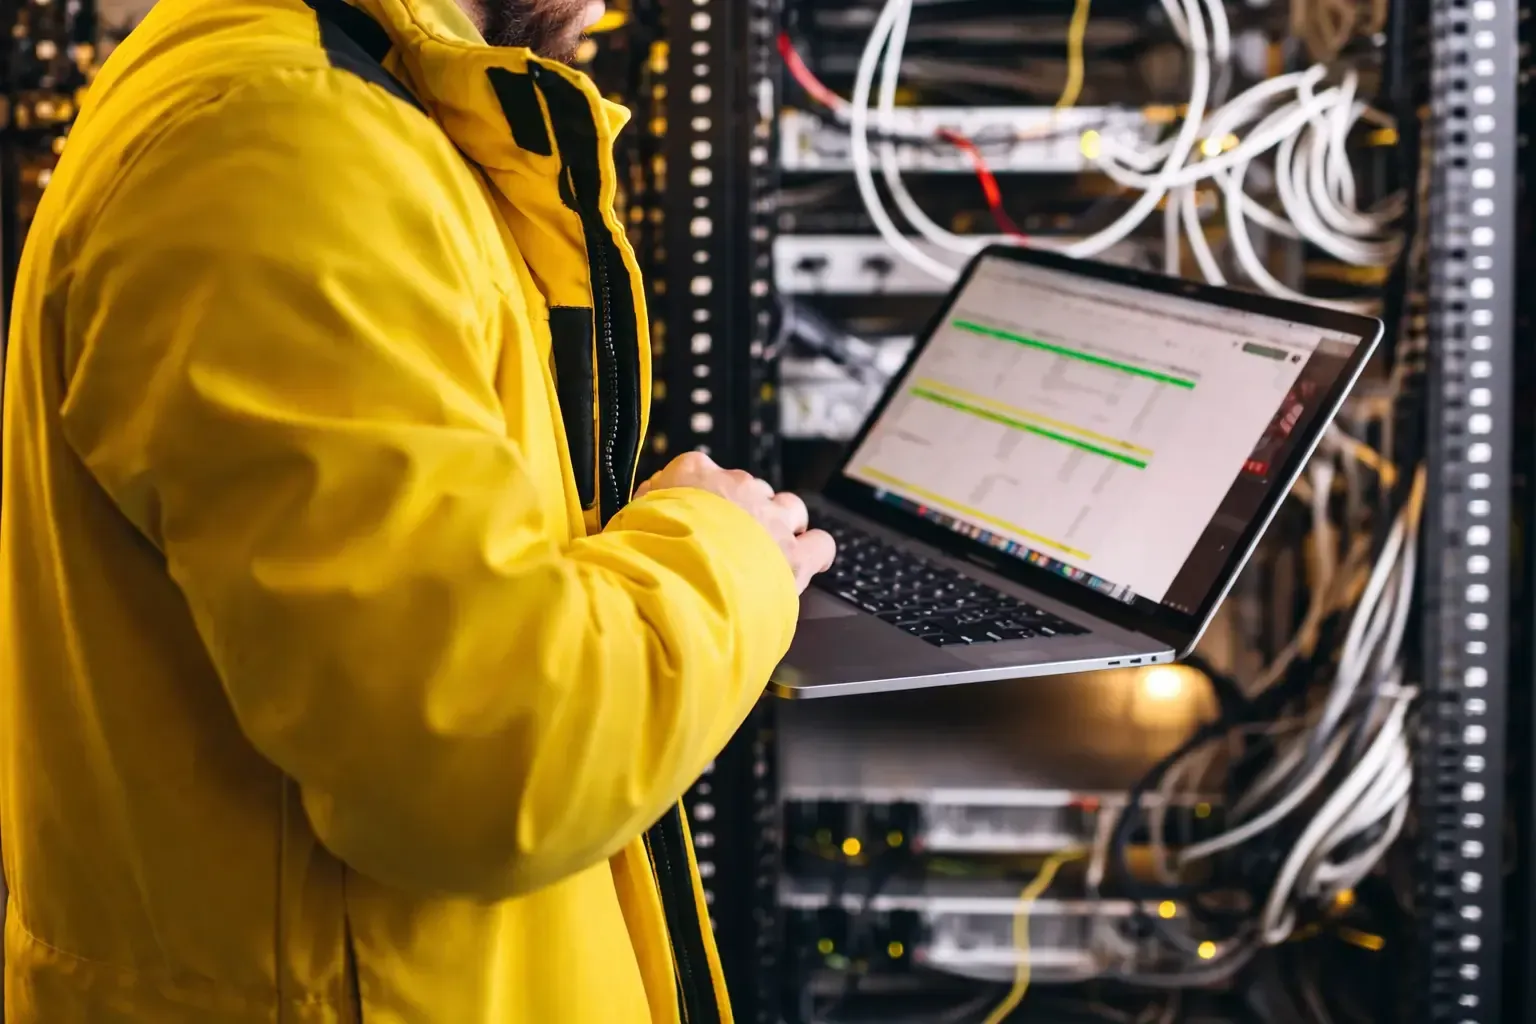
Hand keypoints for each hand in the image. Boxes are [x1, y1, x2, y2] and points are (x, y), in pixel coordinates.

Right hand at [635, 452, 835, 592]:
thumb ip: (639, 511)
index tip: (686, 512)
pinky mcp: (794, 554)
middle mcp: (736, 487)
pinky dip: (815, 552)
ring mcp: (769, 519)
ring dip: (782, 524)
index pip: (695, 470)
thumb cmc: (646, 553)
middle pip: (746, 489)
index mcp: (692, 473)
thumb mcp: (623, 523)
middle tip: (724, 541)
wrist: (680, 579)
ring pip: (789, 507)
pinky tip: (808, 561)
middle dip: (739, 512)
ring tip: (769, 547)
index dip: (693, 494)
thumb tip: (641, 506)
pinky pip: (820, 544)